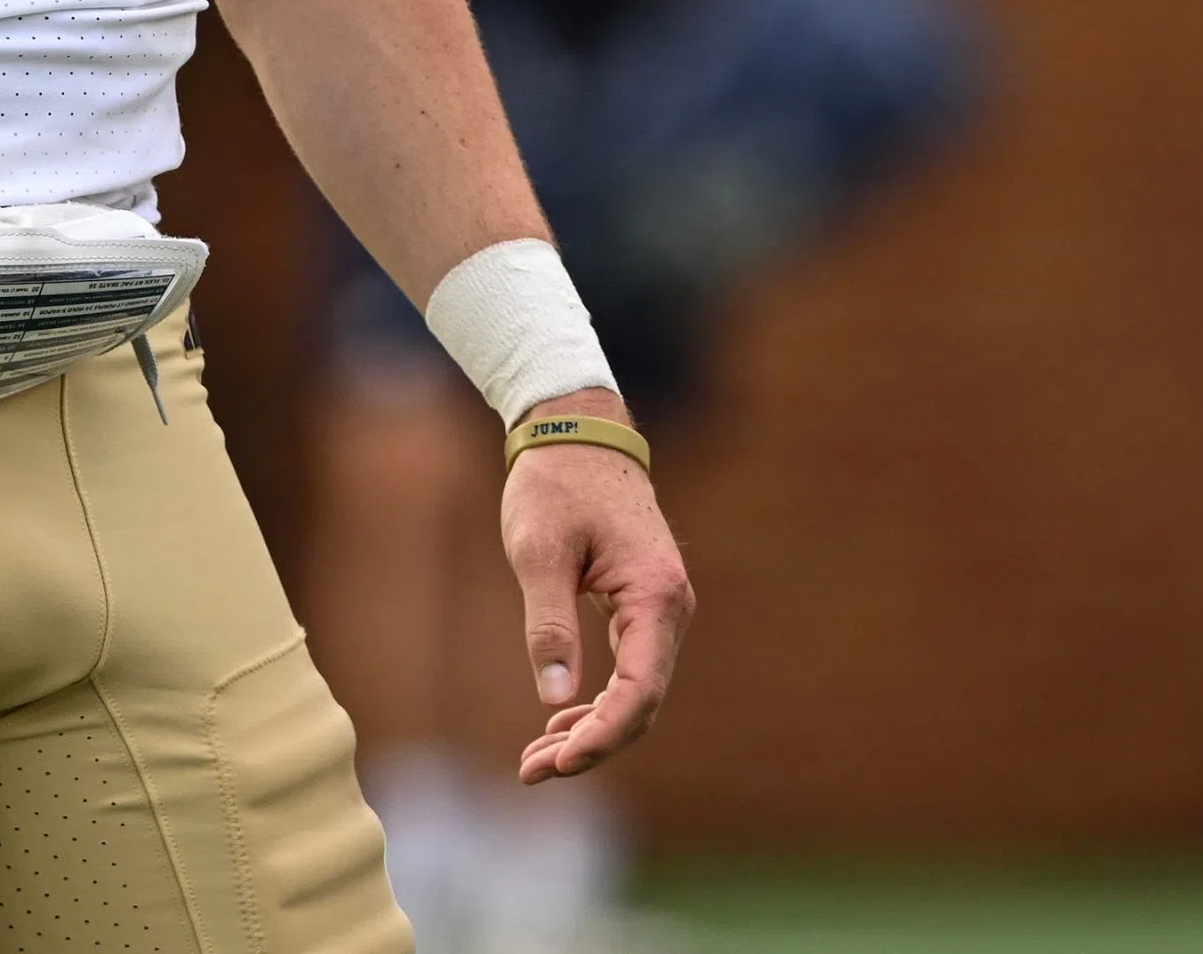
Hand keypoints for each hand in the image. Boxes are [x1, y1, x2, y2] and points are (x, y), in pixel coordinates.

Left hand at [499, 391, 694, 782]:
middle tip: (531, 770)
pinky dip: (597, 700)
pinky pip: (629, 669)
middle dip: (591, 743)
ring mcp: (661, 609)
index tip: (557, 761)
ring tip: (536, 758)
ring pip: (636, 691)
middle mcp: (670, 609)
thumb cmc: (555, 483)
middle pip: (641, 702)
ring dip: (592, 728)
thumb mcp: (538, 550)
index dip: (602, 735)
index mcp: (655, 596)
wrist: (576, 431)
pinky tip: (560, 721)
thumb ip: (548, 622)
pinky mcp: (642, 607)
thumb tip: (555, 697)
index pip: (640, 691)